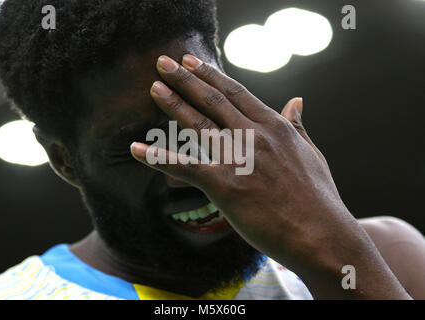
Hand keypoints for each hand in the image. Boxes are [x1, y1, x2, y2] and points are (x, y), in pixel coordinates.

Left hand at [131, 54, 410, 298]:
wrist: (322, 235)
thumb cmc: (318, 198)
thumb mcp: (311, 153)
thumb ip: (298, 125)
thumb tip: (297, 101)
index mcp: (275, 126)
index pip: (236, 93)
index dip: (211, 76)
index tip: (192, 62)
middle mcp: (255, 135)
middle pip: (213, 101)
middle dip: (186, 79)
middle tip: (163, 62)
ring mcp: (239, 159)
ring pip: (199, 125)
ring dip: (173, 104)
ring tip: (154, 87)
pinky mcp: (226, 186)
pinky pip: (186, 167)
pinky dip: (158, 158)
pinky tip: (135, 150)